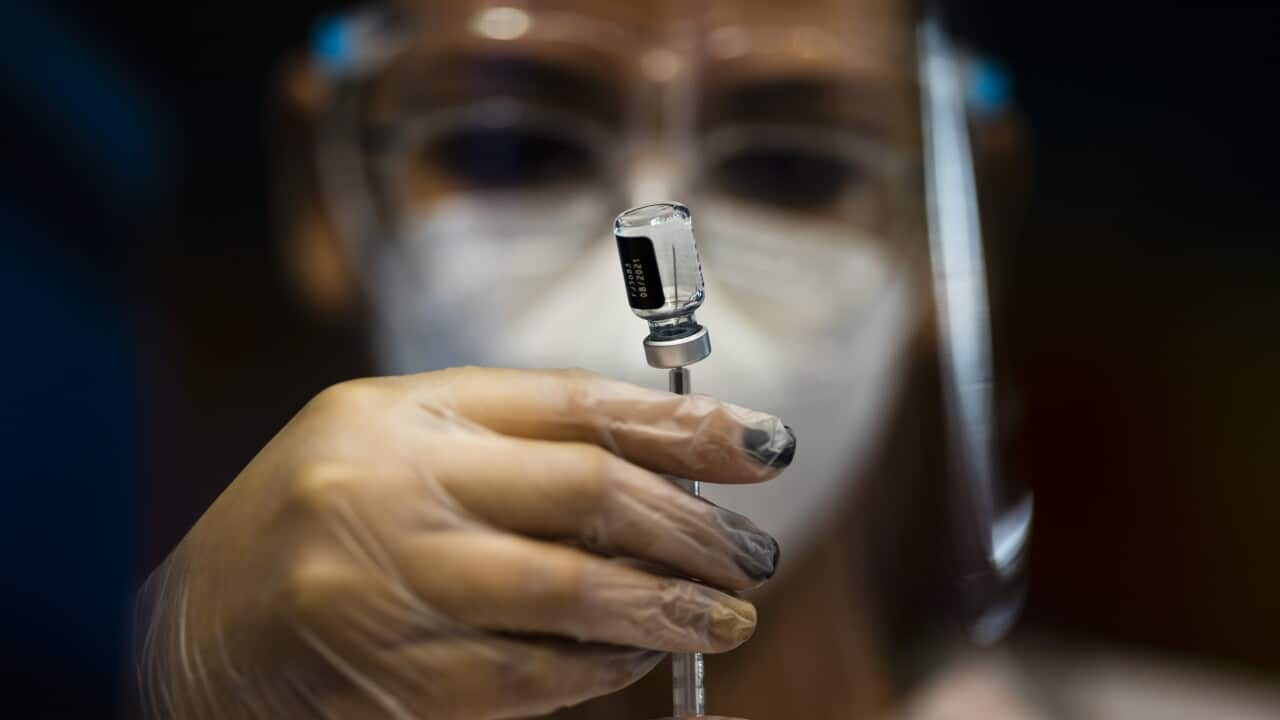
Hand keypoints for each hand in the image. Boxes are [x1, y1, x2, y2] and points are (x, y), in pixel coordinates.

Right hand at [136, 367, 795, 718]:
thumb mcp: (397, 444)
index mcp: (400, 412)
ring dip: (666, 606)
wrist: (193, 635)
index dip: (682, 424)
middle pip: (586, 491)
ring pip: (570, 591)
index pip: (572, 405)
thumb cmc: (315, 522)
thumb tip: (664, 462)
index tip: (764, 445)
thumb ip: (512, 444)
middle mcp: (394, 487)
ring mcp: (388, 586)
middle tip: (755, 553)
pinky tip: (637, 658)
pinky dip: (599, 668)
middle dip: (691, 523)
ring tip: (727, 615)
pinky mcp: (392, 678)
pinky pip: (529, 677)